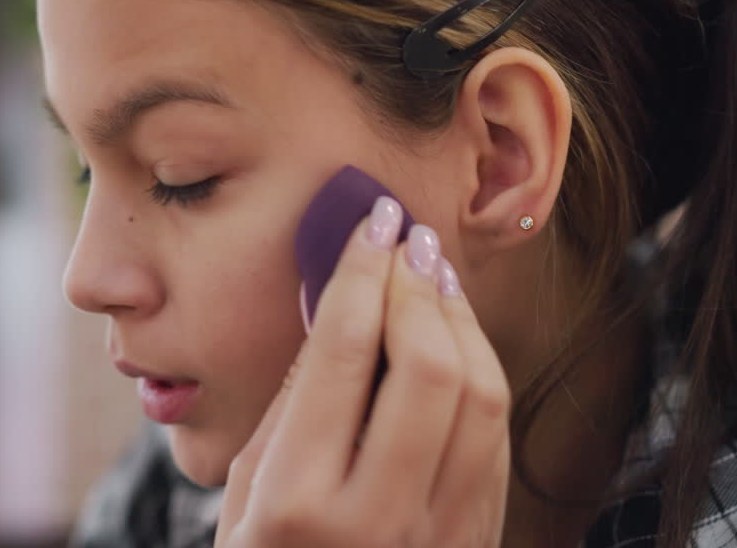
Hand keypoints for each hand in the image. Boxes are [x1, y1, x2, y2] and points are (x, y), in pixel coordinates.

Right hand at [216, 198, 510, 547]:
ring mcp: (436, 535)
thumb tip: (340, 298)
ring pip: (479, 394)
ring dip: (460, 317)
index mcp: (296, 502)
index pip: (347, 352)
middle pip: (428, 364)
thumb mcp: (242, 488)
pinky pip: (494, 435)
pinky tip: (455, 333)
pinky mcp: (474, 540)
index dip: (362, 270)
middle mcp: (375, 517)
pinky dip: (481, 367)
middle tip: (404, 236)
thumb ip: (292, 399)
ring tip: (430, 274)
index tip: (370, 221)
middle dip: (417, 284)